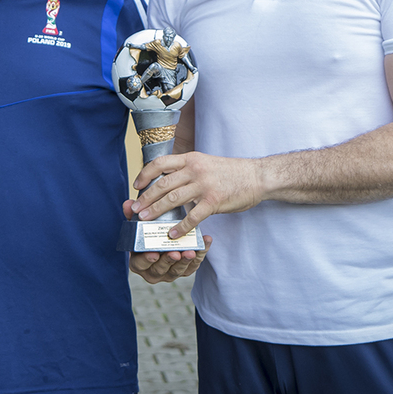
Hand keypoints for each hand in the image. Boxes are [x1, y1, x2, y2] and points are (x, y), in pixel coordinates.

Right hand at [122, 200, 210, 283]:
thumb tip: (128, 203)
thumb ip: (132, 216)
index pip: (140, 264)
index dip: (147, 260)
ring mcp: (170, 273)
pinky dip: (200, 254)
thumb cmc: (148, 235)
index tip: (154, 253)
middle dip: (169, 261)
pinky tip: (205, 241)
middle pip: (160, 269)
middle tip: (175, 253)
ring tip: (190, 251)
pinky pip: (194, 265)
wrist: (164, 242)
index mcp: (138, 262)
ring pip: (178, 270)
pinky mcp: (185, 270)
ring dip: (185, 261)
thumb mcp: (138, 225)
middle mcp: (153, 271)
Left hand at [128, 152, 263, 238]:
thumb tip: (167, 182)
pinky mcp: (214, 201)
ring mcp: (204, 185)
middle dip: (146, 198)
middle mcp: (195, 170)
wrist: (257, 176)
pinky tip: (172, 234)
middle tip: (135, 209)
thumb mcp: (206, 163)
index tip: (136, 185)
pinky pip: (192, 216)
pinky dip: (180, 227)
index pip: (160, 163)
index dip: (145, 174)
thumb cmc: (231, 172)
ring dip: (156, 211)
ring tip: (145, 220)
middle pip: (162, 183)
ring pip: (173, 199)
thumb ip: (187, 170)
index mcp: (191, 159)